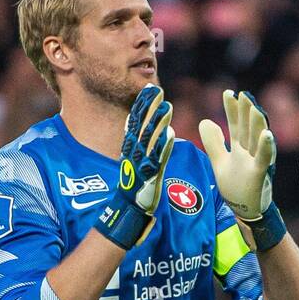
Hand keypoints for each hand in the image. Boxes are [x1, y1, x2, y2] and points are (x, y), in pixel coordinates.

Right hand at [94, 84, 174, 249]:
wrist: (128, 210)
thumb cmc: (136, 187)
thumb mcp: (140, 162)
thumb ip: (150, 146)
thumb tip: (165, 130)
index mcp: (131, 149)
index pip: (136, 122)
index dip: (143, 105)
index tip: (150, 89)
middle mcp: (134, 154)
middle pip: (142, 127)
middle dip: (149, 108)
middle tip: (157, 90)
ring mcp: (141, 165)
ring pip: (150, 140)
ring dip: (158, 124)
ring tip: (167, 107)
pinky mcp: (149, 177)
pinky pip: (157, 160)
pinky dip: (164, 147)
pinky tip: (171, 135)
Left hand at [199, 89, 275, 221]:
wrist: (246, 212)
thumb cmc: (236, 187)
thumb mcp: (220, 163)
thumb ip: (213, 144)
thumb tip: (205, 121)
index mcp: (239, 148)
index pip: (235, 125)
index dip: (232, 110)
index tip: (229, 93)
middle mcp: (249, 152)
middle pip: (247, 128)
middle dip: (245, 112)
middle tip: (244, 94)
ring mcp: (255, 162)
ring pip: (257, 140)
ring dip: (257, 124)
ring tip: (254, 107)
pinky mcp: (260, 174)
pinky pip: (263, 159)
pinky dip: (266, 147)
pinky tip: (267, 134)